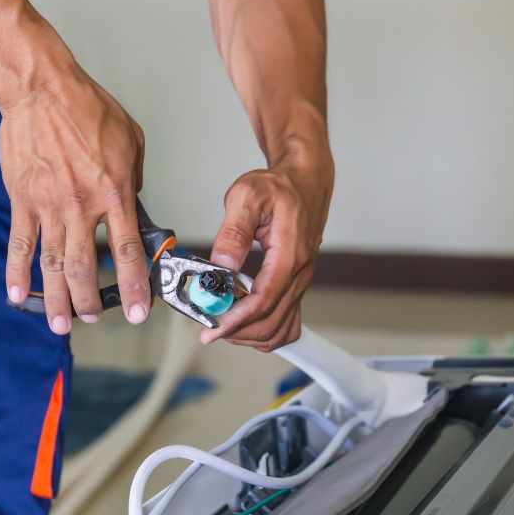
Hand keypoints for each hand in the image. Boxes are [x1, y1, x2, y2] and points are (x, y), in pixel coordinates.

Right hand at [0, 67, 149, 334]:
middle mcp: (81, 206)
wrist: (42, 89)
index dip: (134, 287)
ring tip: (61, 324)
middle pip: (85, 267)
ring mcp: (48, 205)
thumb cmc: (89, 110)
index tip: (138, 311)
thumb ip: (135, 181)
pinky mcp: (22, 200)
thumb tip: (131, 206)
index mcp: (114, 193)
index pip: (127, 251)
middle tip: (94, 318)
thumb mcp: (133, 142)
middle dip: (90, 301)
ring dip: (57, 299)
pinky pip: (20, 243)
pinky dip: (18, 273)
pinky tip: (18, 296)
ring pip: (52, 264)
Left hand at [200, 150, 333, 350]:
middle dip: (237, 330)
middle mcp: (300, 273)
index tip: (211, 330)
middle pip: (270, 322)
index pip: (263, 301)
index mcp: (290, 254)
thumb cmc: (279, 187)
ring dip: (249, 333)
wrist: (305, 181)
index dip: (235, 320)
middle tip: (208, 323)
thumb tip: (222, 264)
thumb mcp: (248, 196)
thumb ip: (234, 231)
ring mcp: (300, 281)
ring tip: (222, 321)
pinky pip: (285, 321)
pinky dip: (263, 329)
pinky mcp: (296, 284)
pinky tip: (243, 320)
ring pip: (278, 327)